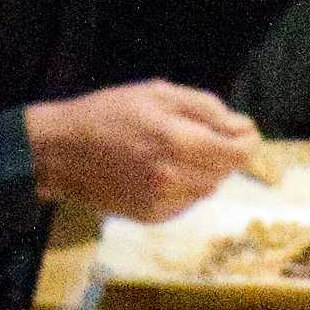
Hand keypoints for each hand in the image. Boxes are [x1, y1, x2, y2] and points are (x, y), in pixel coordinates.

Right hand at [26, 79, 262, 222]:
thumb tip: (241, 126)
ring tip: (173, 150)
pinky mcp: (153, 216)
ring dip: (204, 169)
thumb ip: (206, 109)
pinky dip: (184, 186)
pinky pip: (188, 201)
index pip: (239, 152)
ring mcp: (164, 201)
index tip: (242, 130)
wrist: (61, 152)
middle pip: (226, 170)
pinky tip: (159, 170)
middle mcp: (176, 177)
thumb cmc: (108, 114)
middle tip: (198, 134)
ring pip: (209, 187)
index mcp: (180, 142)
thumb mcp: (158, 93)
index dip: (248, 139)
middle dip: (223, 151)